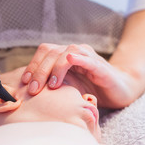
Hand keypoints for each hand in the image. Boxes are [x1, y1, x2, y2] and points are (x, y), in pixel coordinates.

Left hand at [22, 43, 143, 107]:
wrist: (120, 91)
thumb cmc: (91, 89)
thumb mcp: (67, 87)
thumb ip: (52, 85)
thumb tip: (28, 92)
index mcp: (64, 56)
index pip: (45, 52)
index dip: (33, 65)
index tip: (24, 82)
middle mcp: (75, 52)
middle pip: (52, 53)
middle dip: (40, 71)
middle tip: (33, 89)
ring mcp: (88, 57)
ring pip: (67, 53)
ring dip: (56, 68)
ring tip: (51, 86)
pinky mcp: (101, 67)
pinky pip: (88, 59)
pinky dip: (78, 58)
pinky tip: (70, 60)